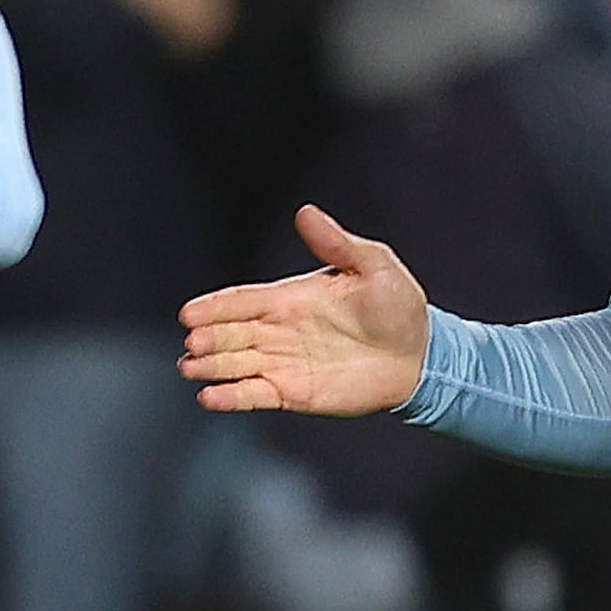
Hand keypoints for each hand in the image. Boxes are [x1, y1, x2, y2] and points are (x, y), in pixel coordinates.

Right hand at [181, 205, 434, 417]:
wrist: (420, 355)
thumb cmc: (399, 306)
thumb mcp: (373, 265)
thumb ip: (337, 243)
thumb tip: (306, 213)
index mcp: (291, 298)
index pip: (242, 300)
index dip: (214, 306)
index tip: (189, 312)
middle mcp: (280, 330)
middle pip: (232, 333)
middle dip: (209, 337)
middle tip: (192, 342)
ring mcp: (284, 362)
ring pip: (237, 364)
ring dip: (212, 366)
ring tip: (191, 367)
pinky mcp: (295, 392)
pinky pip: (255, 394)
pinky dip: (232, 397)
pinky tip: (211, 397)